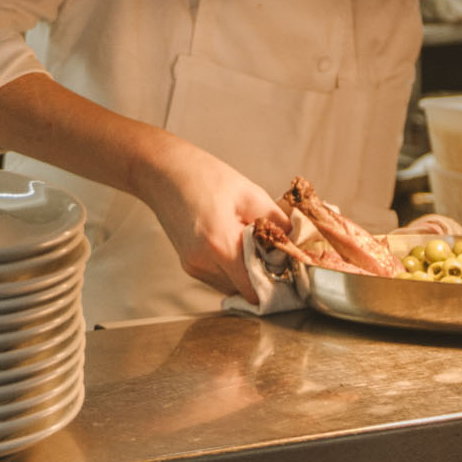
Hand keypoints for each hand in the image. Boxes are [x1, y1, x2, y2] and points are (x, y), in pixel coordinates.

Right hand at [132, 139, 288, 304]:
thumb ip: (276, 222)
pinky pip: (219, 277)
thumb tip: (297, 242)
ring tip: (258, 246)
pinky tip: (240, 245)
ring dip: (247, 273)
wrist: (164, 173)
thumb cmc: (206, 178)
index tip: (291, 271)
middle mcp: (202, 263)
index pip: (252, 286)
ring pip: (231, 285)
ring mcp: (192, 266)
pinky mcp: (188, 264)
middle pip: (243, 289)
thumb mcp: (250, 194)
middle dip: (263, 277)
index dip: (275, 283)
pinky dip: (233, 269)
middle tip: (279, 256)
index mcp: (219, 244)